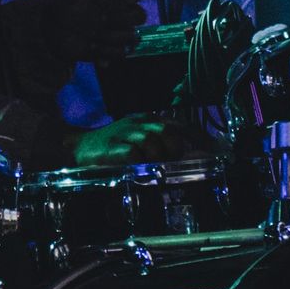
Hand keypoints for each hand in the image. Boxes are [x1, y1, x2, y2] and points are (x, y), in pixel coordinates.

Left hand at [46, 0, 146, 63]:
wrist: (55, 31)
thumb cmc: (67, 5)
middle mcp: (123, 12)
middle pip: (140, 15)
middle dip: (121, 17)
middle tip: (102, 17)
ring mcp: (120, 32)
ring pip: (131, 35)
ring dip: (109, 34)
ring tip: (90, 33)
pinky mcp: (114, 49)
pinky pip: (120, 51)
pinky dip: (105, 50)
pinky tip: (90, 45)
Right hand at [61, 114, 187, 166]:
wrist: (80, 147)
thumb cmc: (114, 147)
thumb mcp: (139, 141)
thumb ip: (161, 146)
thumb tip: (186, 157)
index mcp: (147, 120)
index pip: (178, 124)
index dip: (196, 136)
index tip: (209, 148)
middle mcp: (137, 123)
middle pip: (165, 130)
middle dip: (173, 148)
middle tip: (171, 162)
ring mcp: (123, 133)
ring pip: (150, 140)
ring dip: (156, 157)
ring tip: (152, 167)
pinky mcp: (111, 147)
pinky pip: (131, 153)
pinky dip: (139, 162)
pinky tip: (138, 168)